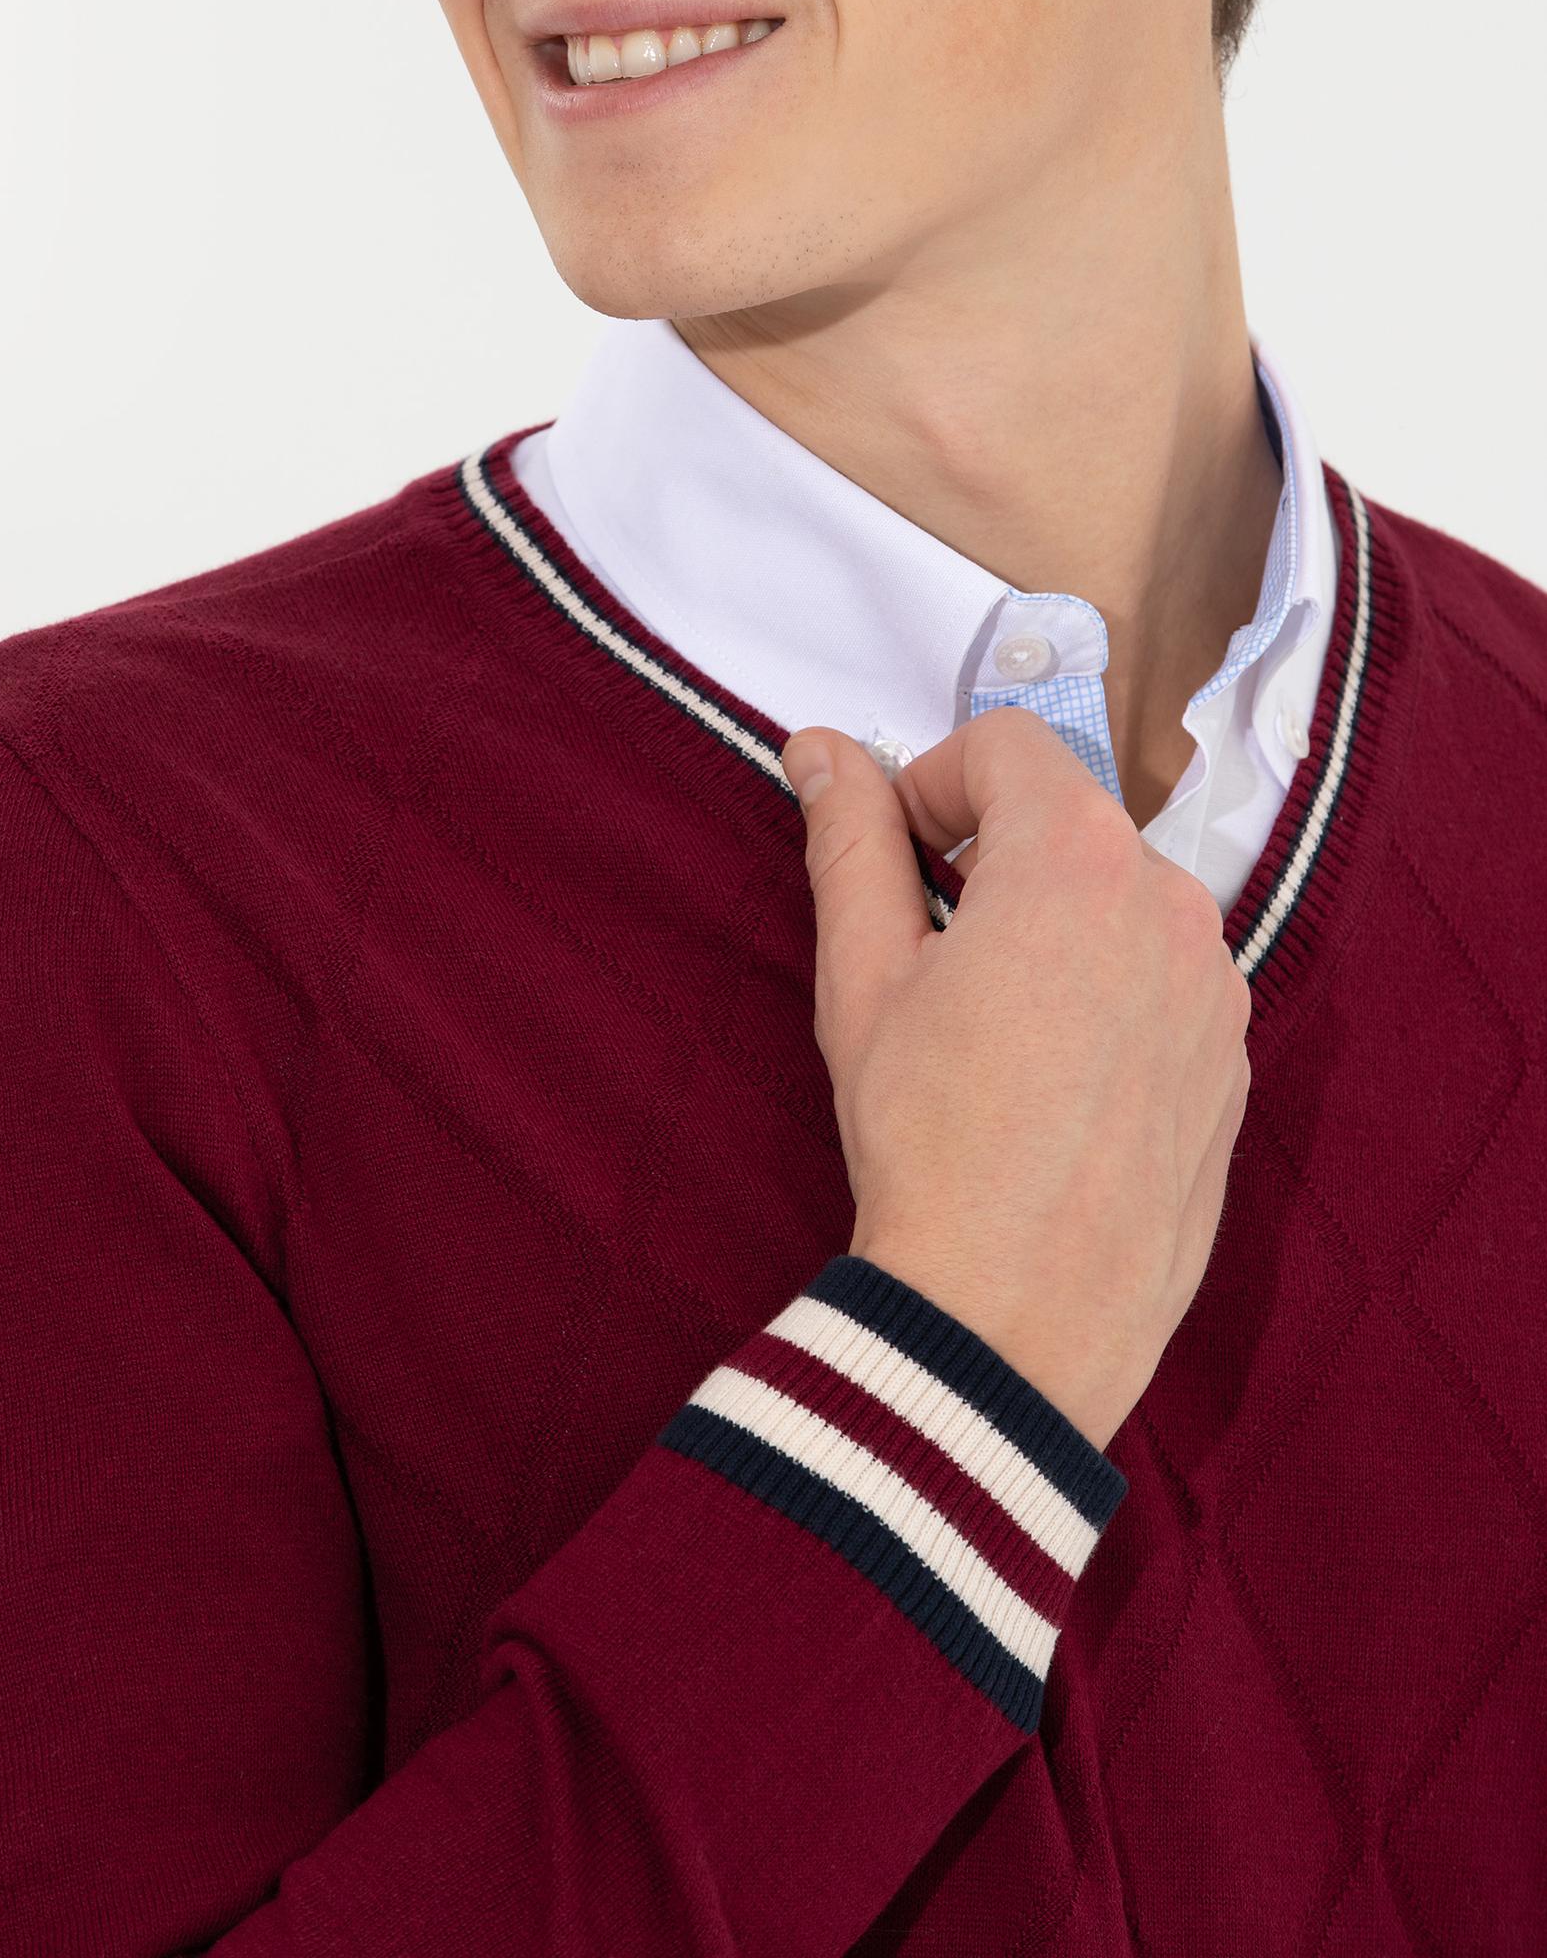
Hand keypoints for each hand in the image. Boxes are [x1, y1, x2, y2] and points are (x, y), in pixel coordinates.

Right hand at [780, 707, 1252, 1452]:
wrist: (1014, 1317)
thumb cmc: (928, 1140)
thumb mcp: (864, 977)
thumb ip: (850, 841)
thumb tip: (824, 752)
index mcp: (1076, 858)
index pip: (1007, 741)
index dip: (933, 781)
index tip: (897, 852)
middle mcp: (1170, 902)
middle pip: (1069, 819)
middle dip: (993, 855)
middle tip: (929, 949)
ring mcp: (1216, 986)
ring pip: (1120, 901)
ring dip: (1053, 924)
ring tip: (990, 1029)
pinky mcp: (1234, 1061)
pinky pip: (1164, 981)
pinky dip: (1107, 995)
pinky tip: (1050, 1083)